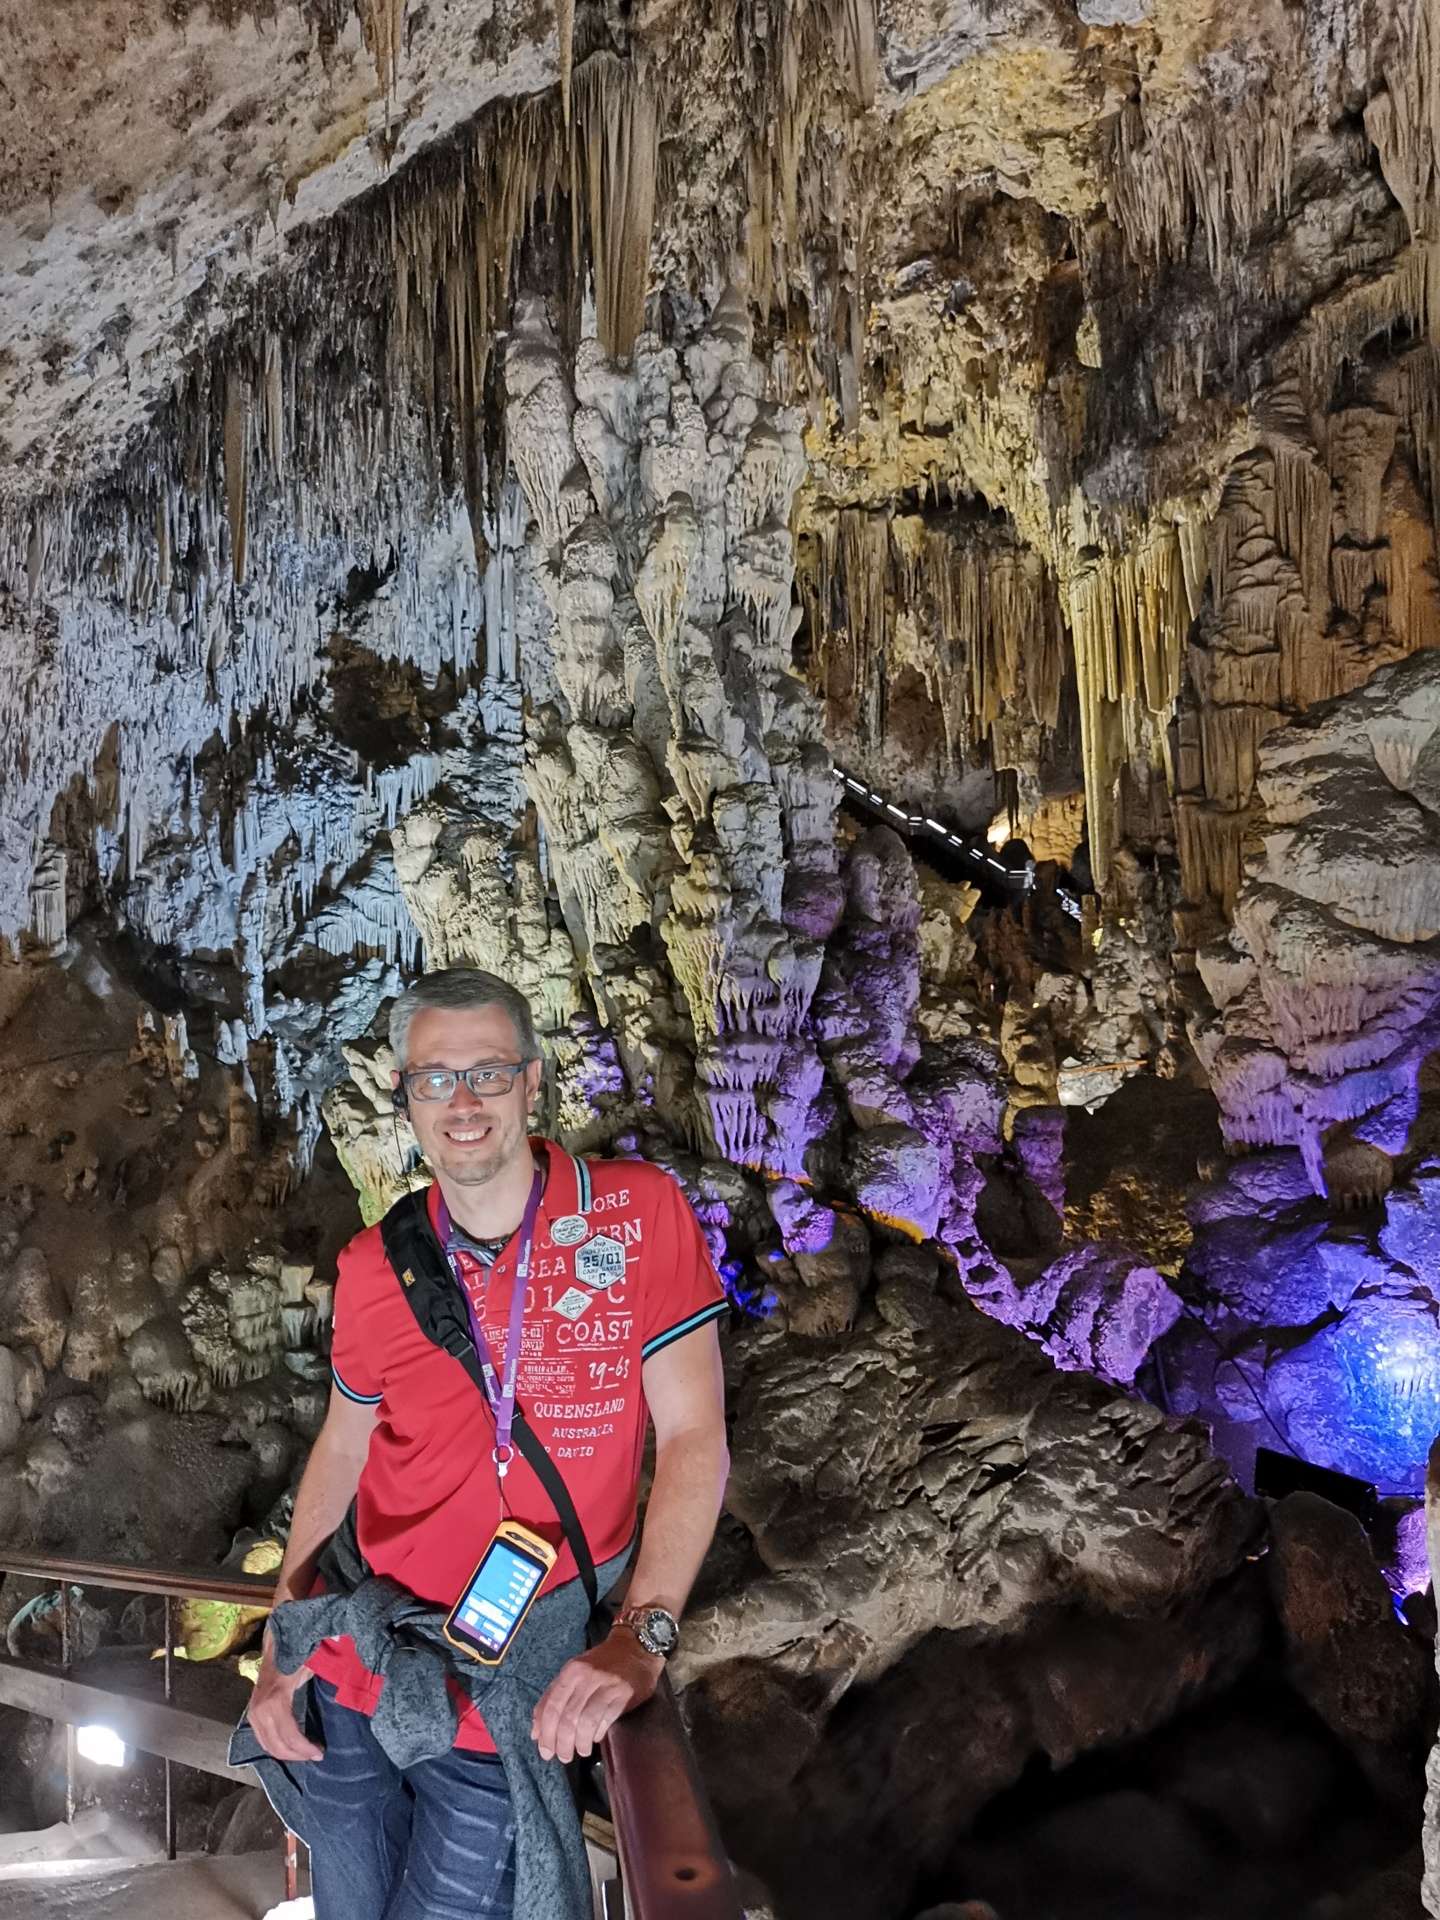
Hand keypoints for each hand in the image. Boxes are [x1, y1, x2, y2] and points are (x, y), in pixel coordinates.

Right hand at [249, 1633, 322, 1762]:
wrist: (275, 1643)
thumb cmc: (298, 1653)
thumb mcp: (312, 1665)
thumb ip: (326, 1681)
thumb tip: (345, 1697)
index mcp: (276, 1699)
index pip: (289, 1735)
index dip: (304, 1748)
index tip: (321, 1752)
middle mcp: (260, 1710)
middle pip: (277, 1745)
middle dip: (297, 1755)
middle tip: (316, 1755)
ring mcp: (253, 1712)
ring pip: (267, 1745)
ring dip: (287, 1754)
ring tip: (306, 1753)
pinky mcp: (252, 1713)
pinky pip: (262, 1739)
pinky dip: (276, 1747)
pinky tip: (291, 1748)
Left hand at [530, 1628, 663, 1762]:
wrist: (635, 1647)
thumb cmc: (600, 1663)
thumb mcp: (573, 1673)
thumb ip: (553, 1698)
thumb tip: (536, 1732)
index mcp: (570, 1672)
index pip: (552, 1707)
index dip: (546, 1733)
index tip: (545, 1751)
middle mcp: (586, 1677)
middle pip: (568, 1718)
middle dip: (562, 1743)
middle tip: (563, 1757)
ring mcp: (606, 1685)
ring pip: (586, 1722)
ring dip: (580, 1742)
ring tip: (581, 1751)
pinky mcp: (624, 1694)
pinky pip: (606, 1719)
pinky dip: (597, 1733)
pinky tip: (595, 1739)